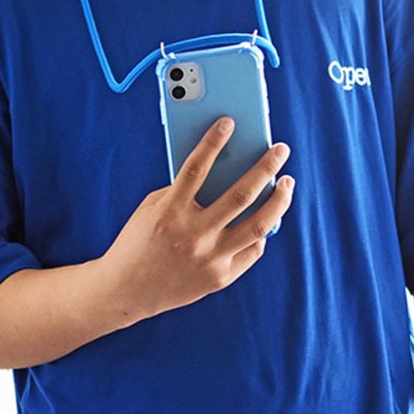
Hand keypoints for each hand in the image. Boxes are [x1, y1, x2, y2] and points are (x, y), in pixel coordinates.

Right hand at [99, 115, 294, 323]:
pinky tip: (267, 217)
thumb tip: (224, 170)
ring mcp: (209, 258)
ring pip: (258, 225)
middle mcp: (193, 235)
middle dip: (266, 167)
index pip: (196, 168)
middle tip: (281, 149)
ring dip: (279, 200)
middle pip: (241, 195)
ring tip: (286, 183)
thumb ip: (182, 191)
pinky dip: (260, 232)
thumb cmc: (139, 242)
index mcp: (170, 213)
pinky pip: (251, 250)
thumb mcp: (152, 209)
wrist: (127, 291)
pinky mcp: (220, 278)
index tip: (229, 122)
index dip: (213, 142)